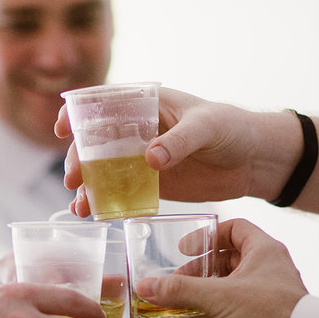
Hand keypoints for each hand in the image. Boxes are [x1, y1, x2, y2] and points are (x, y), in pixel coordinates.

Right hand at [55, 88, 299, 215]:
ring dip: (87, 186)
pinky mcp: (151, 185)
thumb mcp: (208, 127)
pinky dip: (106, 204)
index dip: (77, 113)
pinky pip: (122, 193)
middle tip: (75, 178)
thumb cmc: (233, 129)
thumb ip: (180, 141)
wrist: (255, 160)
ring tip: (80, 204)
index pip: (103, 101)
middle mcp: (137, 130)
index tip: (63, 129)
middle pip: (95, 142)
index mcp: (147, 104)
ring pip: (103, 170)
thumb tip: (149, 159)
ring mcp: (142, 159)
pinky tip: (95, 215)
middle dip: (79, 159)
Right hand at [135, 219, 307, 317]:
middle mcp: (265, 275)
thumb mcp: (220, 296)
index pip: (234, 229)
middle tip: (173, 290)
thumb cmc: (272, 313)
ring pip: (223, 304)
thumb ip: (180, 291)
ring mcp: (264, 305)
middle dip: (194, 282)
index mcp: (263, 252)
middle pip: (224, 269)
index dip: (207, 236)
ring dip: (197, 315)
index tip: (184, 250)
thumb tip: (144, 286)